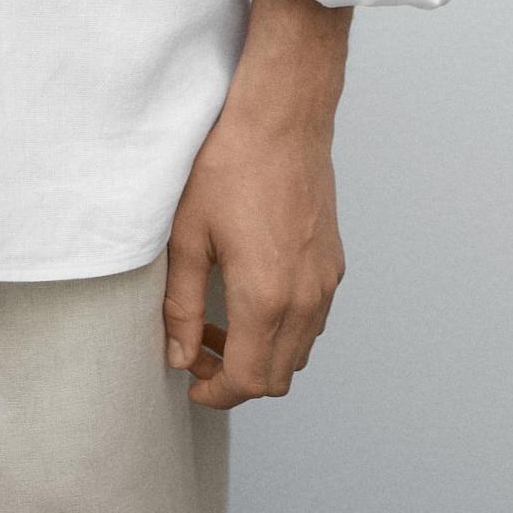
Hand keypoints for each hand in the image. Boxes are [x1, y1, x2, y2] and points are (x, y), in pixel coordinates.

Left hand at [161, 104, 345, 406]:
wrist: (281, 119)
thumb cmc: (229, 166)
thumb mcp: (188, 236)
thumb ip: (181, 305)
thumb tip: (178, 355)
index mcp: (265, 297)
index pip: (248, 381)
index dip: (216, 393)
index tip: (191, 383)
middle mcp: (305, 299)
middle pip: (277, 377)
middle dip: (236, 379)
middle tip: (198, 352)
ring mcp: (325, 283)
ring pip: (298, 352)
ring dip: (261, 355)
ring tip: (219, 324)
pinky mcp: (334, 265)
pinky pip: (312, 321)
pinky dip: (283, 330)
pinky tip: (251, 297)